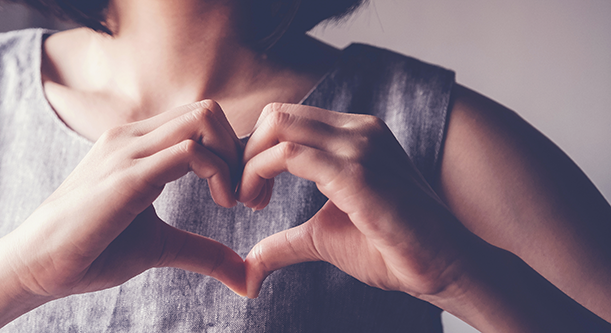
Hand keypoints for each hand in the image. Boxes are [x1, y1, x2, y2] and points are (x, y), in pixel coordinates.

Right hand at [0, 100, 248, 301]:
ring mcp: (128, 151)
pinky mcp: (127, 176)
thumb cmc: (91, 250)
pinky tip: (222, 204)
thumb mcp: (159, 247)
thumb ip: (202, 251)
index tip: (241, 197)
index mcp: (136, 144)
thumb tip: (247, 276)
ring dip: (234, 159)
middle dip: (240, 151)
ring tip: (234, 201)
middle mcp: (131, 137)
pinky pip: (189, 152)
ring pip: (203, 119)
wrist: (37, 264)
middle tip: (246, 198)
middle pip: (208, 110)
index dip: (232, 153)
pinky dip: (219, 174)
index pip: (199, 120)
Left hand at [239, 103, 474, 298]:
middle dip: (246, 152)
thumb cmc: (391, 249)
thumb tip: (250, 265)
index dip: (256, 151)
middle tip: (245, 196)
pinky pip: (290, 155)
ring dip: (249, 164)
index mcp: (354, 135)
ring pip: (278, 126)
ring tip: (251, 203)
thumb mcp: (324, 237)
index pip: (287, 119)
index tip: (251, 193)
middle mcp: (358, 130)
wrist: (445, 266)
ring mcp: (360, 146)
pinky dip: (259, 174)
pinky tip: (260, 205)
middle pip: (277, 114)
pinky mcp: (357, 172)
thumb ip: (285, 241)